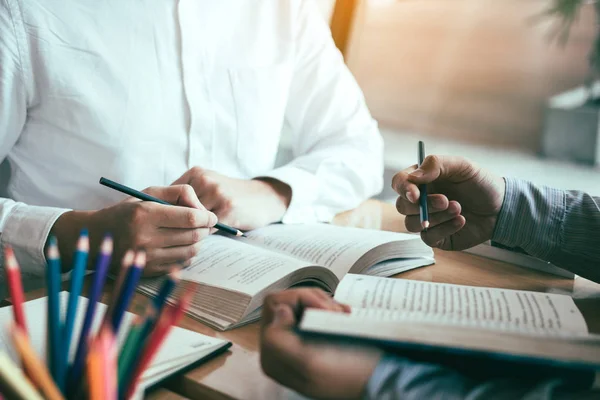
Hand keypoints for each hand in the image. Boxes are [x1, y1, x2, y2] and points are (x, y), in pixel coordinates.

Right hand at [51, 184, 216, 275]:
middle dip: (205, 229)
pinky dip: (187, 255)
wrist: (97, 236)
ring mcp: (147, 257)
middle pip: (193, 236)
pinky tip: (180, 246)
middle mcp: (146, 238)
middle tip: (204, 224)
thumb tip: (203, 208)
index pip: (190, 218)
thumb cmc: (127, 211)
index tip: (210, 216)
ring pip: (191, 252)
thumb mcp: (148, 193)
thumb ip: (179, 193)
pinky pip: (181, 264)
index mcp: (145, 215)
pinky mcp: (149, 271)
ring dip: (198, 242)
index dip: (207, 217)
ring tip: (191, 234)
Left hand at [172, 167, 290, 229]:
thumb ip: (187, 196)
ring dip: (192, 231)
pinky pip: (207, 228)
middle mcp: (204, 180)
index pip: (169, 197)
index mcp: (196, 173)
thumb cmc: (231, 195)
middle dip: (178, 224)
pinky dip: (206, 234)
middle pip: (178, 209)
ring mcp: (217, 193)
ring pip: (192, 220)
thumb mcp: (209, 186)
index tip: (168, 224)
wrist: (263, 197)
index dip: (167, 214)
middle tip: (179, 233)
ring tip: (196, 234)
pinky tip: (211, 233)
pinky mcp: (227, 209)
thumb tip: (160, 215)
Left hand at [260, 289, 381, 399]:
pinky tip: (345, 316)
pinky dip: (332, 307)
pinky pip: (316, 307)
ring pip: (303, 300)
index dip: (300, 299)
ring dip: (326, 304)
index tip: (325, 311)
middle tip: (337, 313)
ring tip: (343, 316)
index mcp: (273, 355)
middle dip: (314, 300)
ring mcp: (299, 338)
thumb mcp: (309, 363)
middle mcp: (281, 346)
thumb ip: (280, 339)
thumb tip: (278, 310)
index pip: (274, 304)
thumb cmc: (348, 373)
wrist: (379, 379)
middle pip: (288, 300)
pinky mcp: (315, 333)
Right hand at [392, 155, 505, 249]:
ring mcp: (426, 220)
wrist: (501, 207)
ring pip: (412, 224)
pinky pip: (428, 238)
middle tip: (446, 201)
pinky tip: (461, 221)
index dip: (403, 188)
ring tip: (459, 209)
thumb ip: (436, 164)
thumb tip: (413, 177)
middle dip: (424, 205)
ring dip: (436, 217)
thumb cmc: (480, 183)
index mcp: (421, 180)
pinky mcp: (436, 237)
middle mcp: (420, 200)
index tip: (415, 194)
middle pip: (402, 206)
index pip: (399, 183)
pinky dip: (445, 229)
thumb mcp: (462, 166)